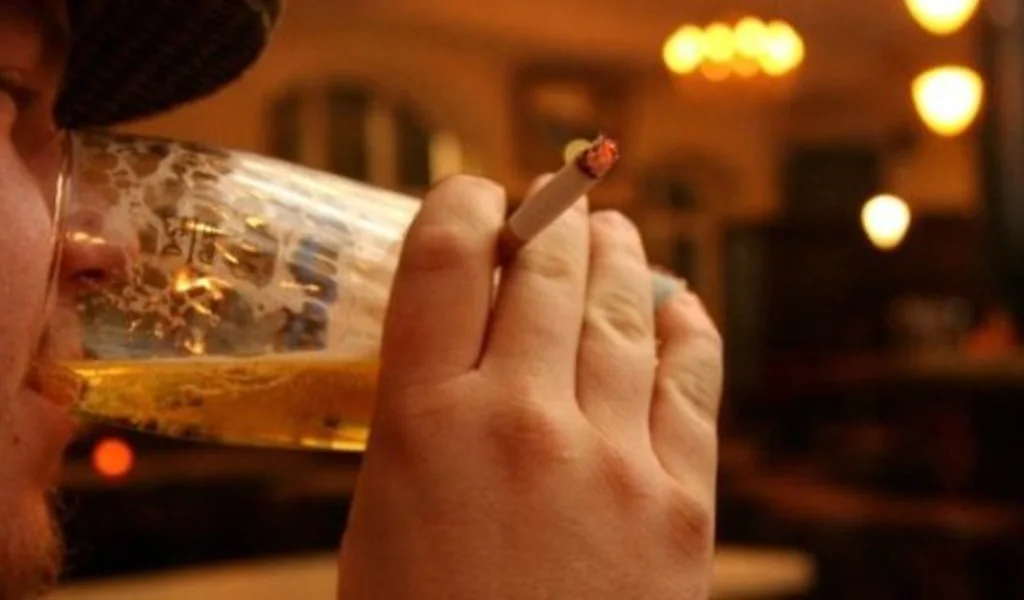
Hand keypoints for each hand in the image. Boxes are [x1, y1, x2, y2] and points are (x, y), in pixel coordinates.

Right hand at [339, 175, 723, 598]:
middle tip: (552, 199)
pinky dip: (687, 329)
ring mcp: (609, 455)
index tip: (472, 195)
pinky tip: (679, 304)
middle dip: (547, 220)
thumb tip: (453, 354)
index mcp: (421, 423)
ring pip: (620, 312)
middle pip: (542, 272)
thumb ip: (417, 425)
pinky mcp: (679, 501)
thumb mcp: (381, 523)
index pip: (441, 262)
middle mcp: (517, 417)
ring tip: (611, 231)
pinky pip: (692, 384)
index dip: (460, 205)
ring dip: (615, 257)